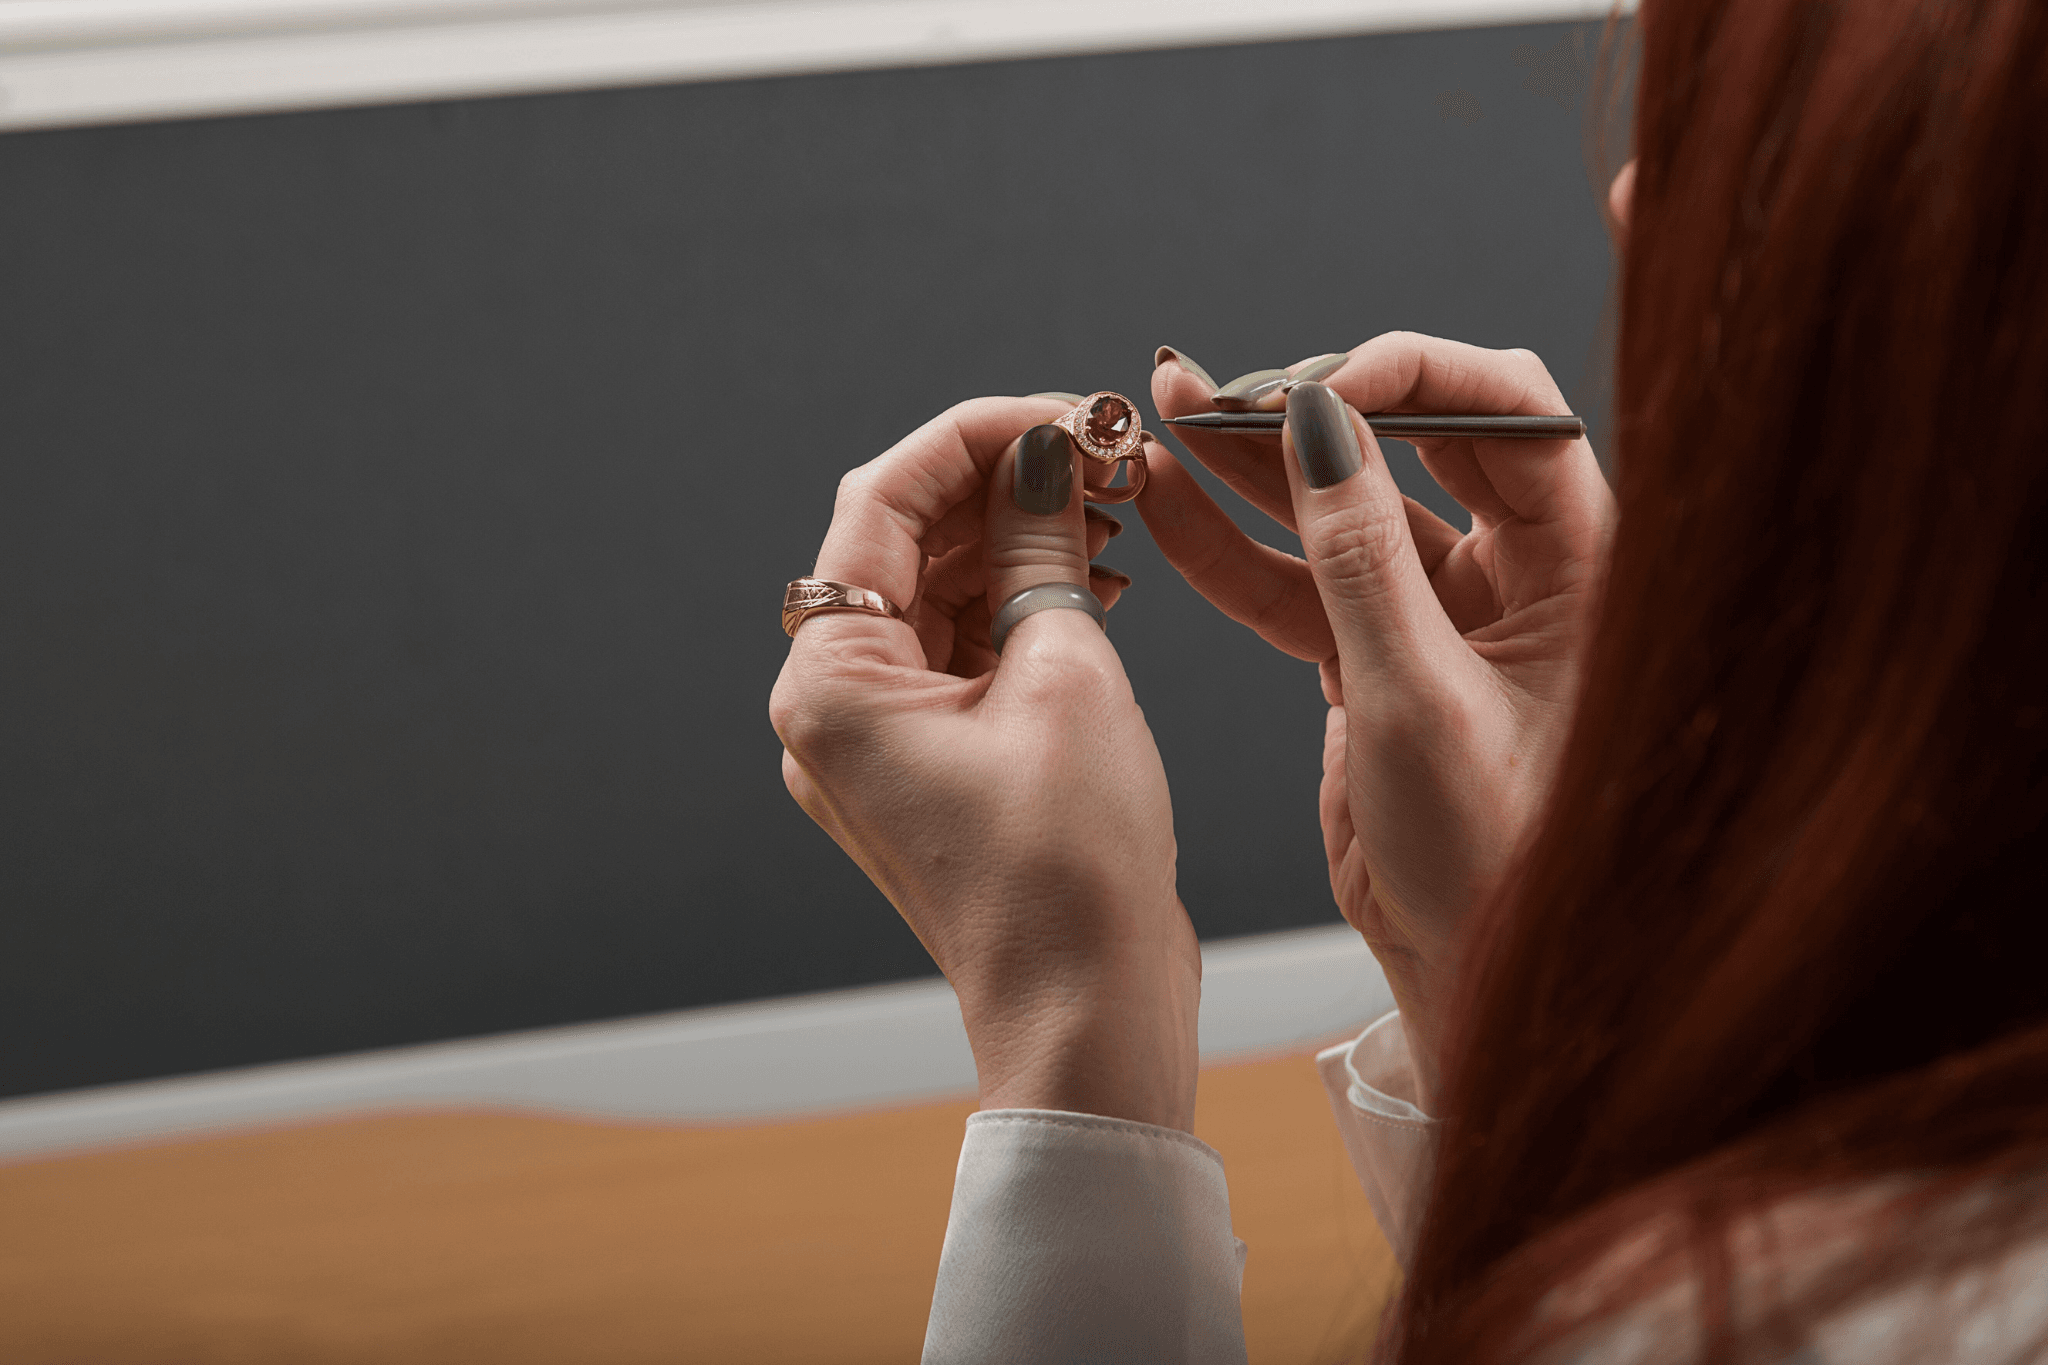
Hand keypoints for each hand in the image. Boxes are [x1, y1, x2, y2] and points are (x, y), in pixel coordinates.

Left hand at [770, 397, 1199, 1130]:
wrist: (1087, 1013)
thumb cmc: (1069, 867)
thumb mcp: (1064, 674)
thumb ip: (1039, 546)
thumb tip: (1045, 455)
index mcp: (830, 682)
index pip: (882, 502)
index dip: (976, 437)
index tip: (1064, 411)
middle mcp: (831, 708)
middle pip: (903, 546)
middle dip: (1002, 488)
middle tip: (1103, 454)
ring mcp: (875, 742)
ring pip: (936, 596)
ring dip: (1015, 543)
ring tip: (1110, 510)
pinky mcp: (926, 766)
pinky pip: (959, 654)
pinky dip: (1018, 607)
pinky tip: (1093, 579)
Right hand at [1140, 337, 1614, 1107]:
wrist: (1472, 977)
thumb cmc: (1493, 860)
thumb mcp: (1418, 699)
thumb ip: (1358, 556)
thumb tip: (1316, 417)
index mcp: (1579, 564)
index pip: (1509, 414)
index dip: (1412, 376)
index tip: (1316, 388)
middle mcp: (1517, 570)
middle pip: (1411, 440)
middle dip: (1309, 406)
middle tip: (1217, 390)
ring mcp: (1440, 611)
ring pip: (1337, 507)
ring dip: (1250, 465)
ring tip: (1163, 411)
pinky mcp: (1374, 656)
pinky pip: (1297, 583)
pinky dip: (1229, 548)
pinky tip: (1166, 502)